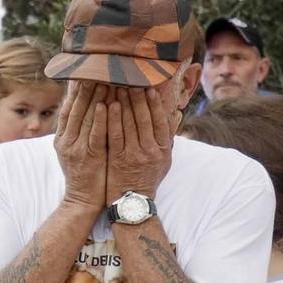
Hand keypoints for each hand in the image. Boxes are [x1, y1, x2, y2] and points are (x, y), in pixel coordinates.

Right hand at [53, 81, 107, 213]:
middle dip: (88, 87)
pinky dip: (100, 118)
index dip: (75, 90)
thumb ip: (77, 132)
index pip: (68, 108)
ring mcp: (77, 149)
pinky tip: (106, 105)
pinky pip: (95, 134)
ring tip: (107, 79)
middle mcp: (66, 141)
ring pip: (86, 118)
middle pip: (76, 108)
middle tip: (99, 69)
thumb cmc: (84, 175)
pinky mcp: (90, 157)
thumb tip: (86, 109)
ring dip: (97, 97)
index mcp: (61, 138)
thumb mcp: (74, 151)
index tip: (85, 72)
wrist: (82, 201)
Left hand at [103, 85, 174, 202]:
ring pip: (129, 124)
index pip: (160, 120)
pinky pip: (115, 135)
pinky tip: (107, 105)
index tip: (150, 87)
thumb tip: (175, 113)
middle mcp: (150, 151)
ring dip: (123, 103)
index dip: (155, 103)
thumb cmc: (147, 178)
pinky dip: (112, 119)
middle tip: (130, 80)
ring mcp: (134, 155)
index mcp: (163, 149)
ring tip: (117, 87)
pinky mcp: (118, 159)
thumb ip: (167, 137)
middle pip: (144, 118)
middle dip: (137, 97)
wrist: (132, 202)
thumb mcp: (164, 160)